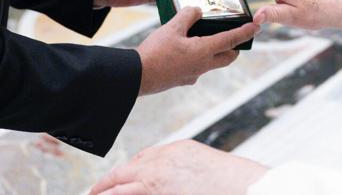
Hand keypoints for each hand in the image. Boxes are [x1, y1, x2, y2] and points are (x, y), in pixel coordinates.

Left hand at [89, 139, 266, 194]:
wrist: (247, 188)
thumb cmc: (233, 184)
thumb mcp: (204, 168)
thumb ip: (185, 173)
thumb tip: (177, 184)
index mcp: (178, 150)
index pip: (143, 159)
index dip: (127, 173)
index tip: (118, 182)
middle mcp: (164, 160)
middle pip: (126, 170)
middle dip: (108, 184)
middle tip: (95, 192)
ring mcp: (158, 177)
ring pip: (121, 184)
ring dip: (105, 191)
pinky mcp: (156, 190)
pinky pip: (127, 193)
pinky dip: (113, 194)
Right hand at [135, 7, 258, 94]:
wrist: (137, 77)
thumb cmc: (155, 52)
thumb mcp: (172, 27)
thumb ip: (188, 15)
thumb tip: (197, 11)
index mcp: (204, 51)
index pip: (232, 40)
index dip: (246, 32)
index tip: (258, 26)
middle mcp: (203, 66)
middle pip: (228, 57)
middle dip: (234, 47)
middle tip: (234, 35)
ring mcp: (193, 75)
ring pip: (212, 63)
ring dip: (215, 52)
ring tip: (205, 38)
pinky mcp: (182, 79)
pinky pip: (196, 67)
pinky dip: (197, 57)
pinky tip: (184, 49)